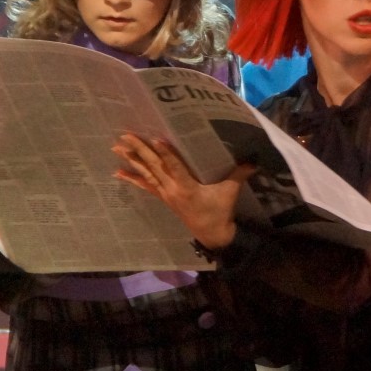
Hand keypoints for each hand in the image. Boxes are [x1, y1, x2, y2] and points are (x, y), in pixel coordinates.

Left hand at [112, 133, 251, 250]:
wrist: (212, 235)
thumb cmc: (220, 212)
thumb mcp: (230, 192)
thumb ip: (240, 173)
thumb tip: (254, 157)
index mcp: (187, 188)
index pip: (175, 167)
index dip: (165, 153)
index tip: (154, 139)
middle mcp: (172, 189)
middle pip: (154, 166)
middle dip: (139, 150)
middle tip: (124, 136)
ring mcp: (165, 194)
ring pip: (146, 173)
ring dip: (131, 160)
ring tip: (116, 147)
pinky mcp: (164, 197)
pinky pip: (145, 186)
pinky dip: (132, 178)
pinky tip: (117, 172)